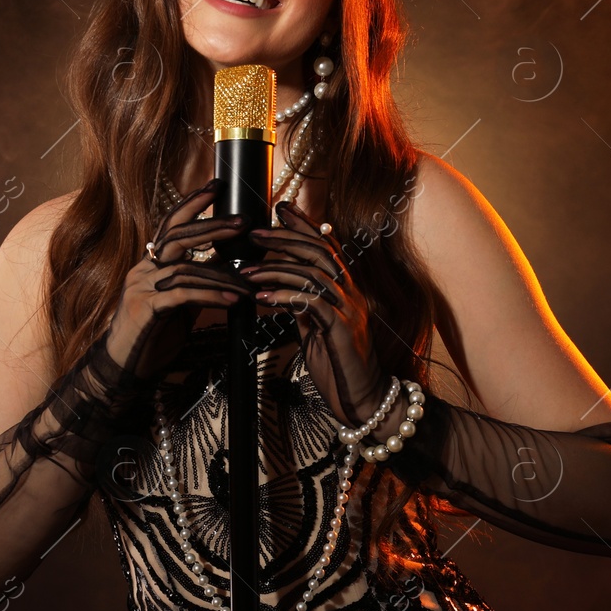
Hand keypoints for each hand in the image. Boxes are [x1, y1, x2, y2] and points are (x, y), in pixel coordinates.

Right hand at [102, 179, 250, 380]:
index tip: (216, 186)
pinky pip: (182, 295)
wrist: (123, 367)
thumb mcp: (179, 305)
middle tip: (241, 222)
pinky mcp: (145, 309)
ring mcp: (141, 287)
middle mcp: (143, 270)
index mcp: (150, 264)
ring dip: (222, 277)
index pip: (170, 225)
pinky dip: (210, 296)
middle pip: (176, 236)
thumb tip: (229, 271)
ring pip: (186, 269)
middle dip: (211, 226)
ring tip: (248, 284)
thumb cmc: (152, 336)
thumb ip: (197, 284)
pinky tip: (231, 301)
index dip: (192, 204)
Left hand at [240, 201, 387, 428]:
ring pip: (314, 274)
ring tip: (247, 272)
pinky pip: (312, 304)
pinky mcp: (342, 331)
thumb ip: (304, 306)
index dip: (305, 225)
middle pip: (320, 252)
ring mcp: (349, 311)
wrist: (363, 401)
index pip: (327, 246)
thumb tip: (280, 289)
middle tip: (255, 233)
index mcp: (345, 290)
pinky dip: (285, 297)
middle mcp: (351, 294)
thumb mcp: (316, 330)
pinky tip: (263, 299)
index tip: (280, 208)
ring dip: (276, 269)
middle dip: (285, 238)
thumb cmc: (339, 366)